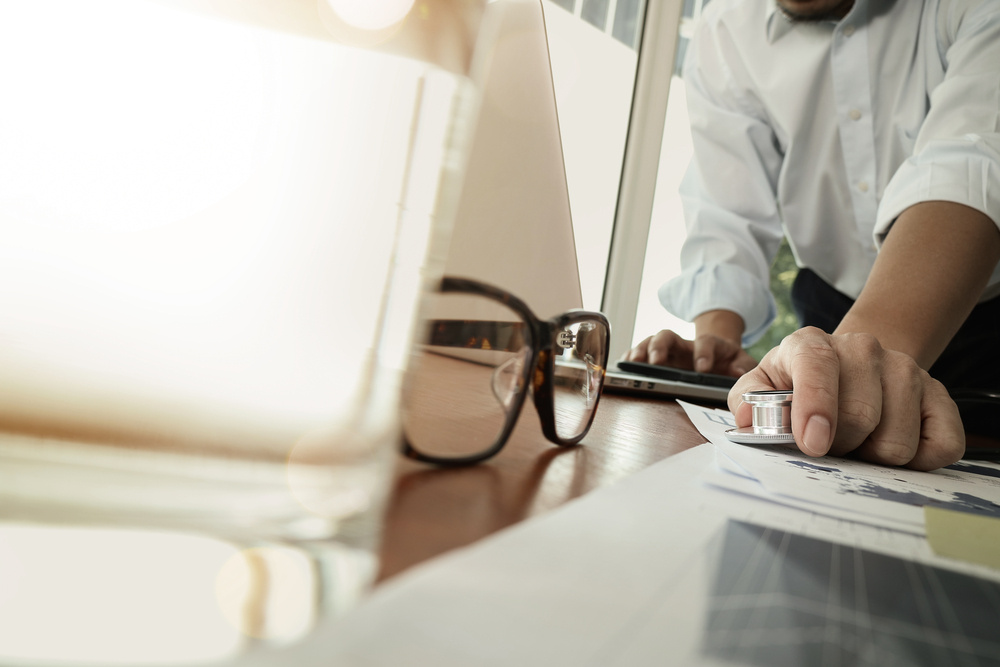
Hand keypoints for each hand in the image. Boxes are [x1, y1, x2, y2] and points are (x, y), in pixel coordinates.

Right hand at [625, 329, 756, 377]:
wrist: (717, 354)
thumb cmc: (727, 360)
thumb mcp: (741, 361)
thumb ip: (742, 365)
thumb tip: (737, 371)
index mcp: (707, 344)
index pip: (705, 343)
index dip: (703, 354)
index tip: (703, 369)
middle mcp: (683, 345)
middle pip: (667, 336)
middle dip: (660, 347)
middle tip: (656, 362)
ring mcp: (668, 351)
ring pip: (650, 342)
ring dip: (640, 351)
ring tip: (633, 363)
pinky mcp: (656, 359)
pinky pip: (639, 354)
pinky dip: (629, 357)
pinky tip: (624, 366)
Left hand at [729, 327, 964, 470]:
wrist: (850, 366)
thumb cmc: (799, 384)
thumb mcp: (764, 385)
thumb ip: (748, 400)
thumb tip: (747, 419)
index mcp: (812, 344)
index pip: (818, 366)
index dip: (817, 407)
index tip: (812, 444)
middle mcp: (862, 349)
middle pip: (860, 416)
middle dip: (840, 445)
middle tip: (830, 444)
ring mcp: (905, 369)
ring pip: (898, 441)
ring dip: (872, 457)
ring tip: (857, 441)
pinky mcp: (939, 396)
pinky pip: (942, 446)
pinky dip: (917, 462)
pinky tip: (890, 445)